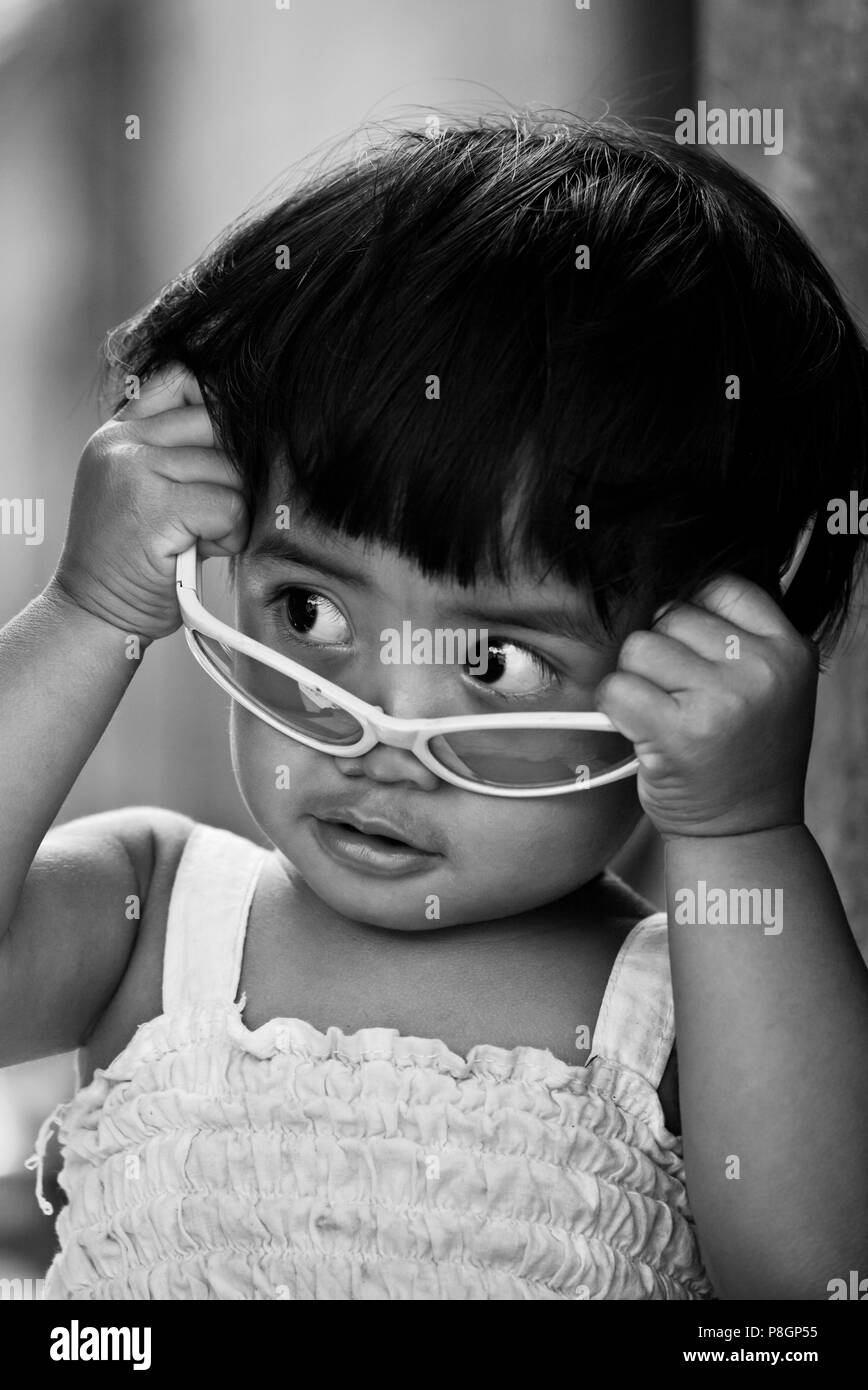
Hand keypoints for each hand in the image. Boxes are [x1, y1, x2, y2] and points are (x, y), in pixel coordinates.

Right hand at [51, 362, 248, 640]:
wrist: (96, 611)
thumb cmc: (132, 559)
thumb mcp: (142, 489)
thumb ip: (177, 453)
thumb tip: (249, 431)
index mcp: (119, 432)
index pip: (185, 381)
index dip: (219, 408)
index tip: (228, 448)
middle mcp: (122, 442)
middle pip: (218, 425)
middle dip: (233, 471)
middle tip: (215, 510)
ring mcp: (136, 469)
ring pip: (230, 471)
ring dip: (231, 513)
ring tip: (201, 536)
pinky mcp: (154, 505)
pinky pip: (229, 506)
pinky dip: (229, 536)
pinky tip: (202, 550)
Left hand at [595, 576, 819, 839]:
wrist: (745, 831)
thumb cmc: (744, 751)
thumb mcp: (769, 685)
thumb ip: (736, 636)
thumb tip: (665, 590)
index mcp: (790, 648)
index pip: (721, 586)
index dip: (694, 617)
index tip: (695, 657)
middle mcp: (762, 670)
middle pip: (671, 615)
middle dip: (662, 654)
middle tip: (680, 698)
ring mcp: (722, 700)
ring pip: (640, 647)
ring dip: (636, 679)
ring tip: (663, 715)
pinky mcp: (679, 733)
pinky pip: (617, 687)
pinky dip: (613, 707)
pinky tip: (640, 730)